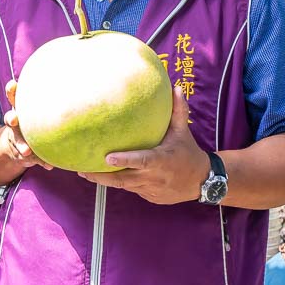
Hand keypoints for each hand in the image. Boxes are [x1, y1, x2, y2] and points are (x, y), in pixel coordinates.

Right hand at [0, 80, 51, 170]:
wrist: (21, 145)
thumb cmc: (35, 121)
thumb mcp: (39, 110)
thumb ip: (52, 100)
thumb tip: (78, 86)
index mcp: (20, 109)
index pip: (13, 97)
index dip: (12, 90)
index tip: (13, 84)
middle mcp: (16, 122)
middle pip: (10, 118)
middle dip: (11, 118)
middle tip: (14, 119)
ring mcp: (16, 138)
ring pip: (16, 141)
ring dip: (21, 145)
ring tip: (26, 151)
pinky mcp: (20, 153)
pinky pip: (29, 158)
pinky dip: (39, 161)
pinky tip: (48, 165)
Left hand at [77, 87, 210, 204]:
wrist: (202, 181)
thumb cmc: (188, 152)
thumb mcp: (183, 132)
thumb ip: (178, 111)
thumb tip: (175, 87)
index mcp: (162, 160)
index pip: (142, 160)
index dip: (124, 160)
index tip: (107, 157)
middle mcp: (154, 177)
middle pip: (124, 179)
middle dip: (101, 176)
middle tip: (82, 169)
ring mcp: (151, 189)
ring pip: (124, 186)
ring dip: (104, 181)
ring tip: (84, 172)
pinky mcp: (149, 197)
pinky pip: (131, 190)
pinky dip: (118, 184)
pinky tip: (102, 177)